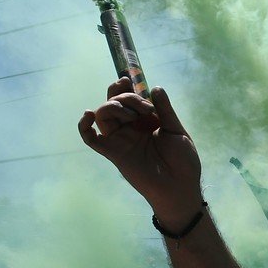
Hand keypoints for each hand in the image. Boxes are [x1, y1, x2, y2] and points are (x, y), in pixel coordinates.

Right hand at [78, 78, 203, 227]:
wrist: (180, 187)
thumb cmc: (183, 161)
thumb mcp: (177, 131)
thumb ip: (165, 110)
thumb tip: (154, 87)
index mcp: (146, 121)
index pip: (128, 98)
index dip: (125, 87)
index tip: (129, 79)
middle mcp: (130, 128)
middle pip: (114, 102)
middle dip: (125, 96)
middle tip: (145, 107)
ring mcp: (121, 139)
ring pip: (102, 115)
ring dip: (113, 107)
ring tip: (133, 115)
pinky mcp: (113, 153)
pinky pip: (91, 139)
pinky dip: (84, 126)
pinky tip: (88, 115)